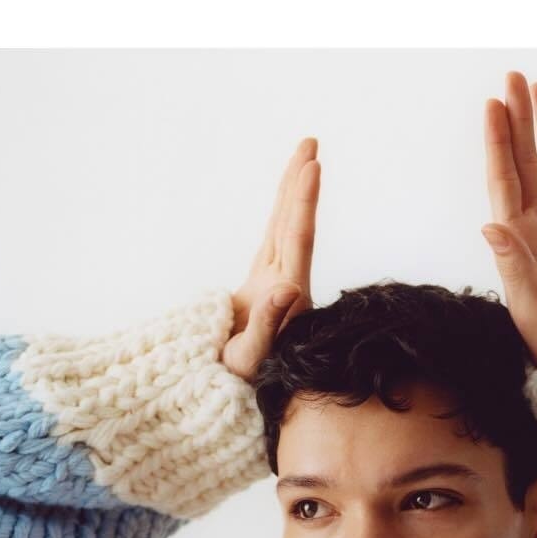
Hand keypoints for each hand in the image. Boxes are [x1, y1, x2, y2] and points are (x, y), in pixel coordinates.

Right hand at [223, 137, 320, 381]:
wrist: (224, 395)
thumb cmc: (237, 383)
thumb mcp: (250, 358)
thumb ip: (270, 324)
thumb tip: (290, 287)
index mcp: (283, 296)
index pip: (297, 240)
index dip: (304, 202)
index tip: (312, 166)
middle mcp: (283, 284)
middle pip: (294, 224)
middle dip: (301, 183)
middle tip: (311, 142)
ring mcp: (272, 283)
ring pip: (285, 228)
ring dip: (293, 193)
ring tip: (305, 156)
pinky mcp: (260, 287)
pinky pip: (273, 241)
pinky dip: (280, 215)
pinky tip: (285, 201)